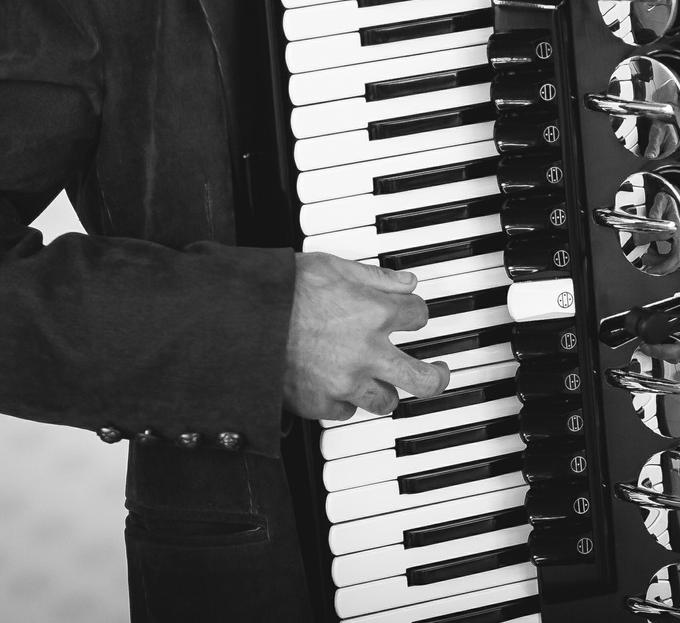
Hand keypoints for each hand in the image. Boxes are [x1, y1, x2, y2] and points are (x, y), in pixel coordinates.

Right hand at [284, 253, 449, 420]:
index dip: (416, 313)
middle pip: (423, 379)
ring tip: (384, 383)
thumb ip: (375, 277)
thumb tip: (407, 281)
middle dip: (438, 378)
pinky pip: (345, 412)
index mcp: (374, 313)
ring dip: (387, 390)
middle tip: (439, 373)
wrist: (240, 321)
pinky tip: (338, 386)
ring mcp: (344, 383)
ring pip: (386, 402)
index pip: (419, 316)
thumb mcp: (333, 267)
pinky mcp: (320, 404)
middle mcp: (367, 352)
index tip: (411, 315)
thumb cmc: (281, 291)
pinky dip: (345, 401)